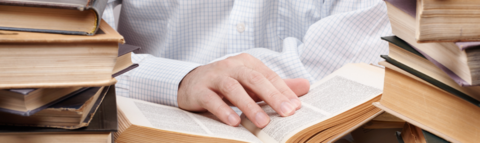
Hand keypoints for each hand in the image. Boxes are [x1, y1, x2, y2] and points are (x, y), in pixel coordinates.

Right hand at [178, 53, 309, 127]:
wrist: (190, 82)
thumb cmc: (226, 83)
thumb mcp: (251, 83)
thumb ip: (277, 85)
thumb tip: (306, 86)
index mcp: (247, 63)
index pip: (269, 75)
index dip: (283, 91)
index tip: (296, 107)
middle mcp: (231, 66)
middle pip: (254, 79)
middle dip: (272, 96)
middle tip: (287, 113)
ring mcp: (214, 77)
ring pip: (233, 89)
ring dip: (249, 106)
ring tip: (262, 123)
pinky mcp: (199, 90)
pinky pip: (212, 100)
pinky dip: (223, 110)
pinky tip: (234, 122)